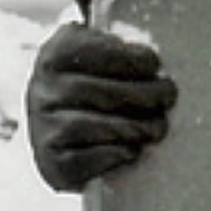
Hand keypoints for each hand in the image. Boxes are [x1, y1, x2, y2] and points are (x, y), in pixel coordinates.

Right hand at [26, 22, 177, 191]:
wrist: (60, 131)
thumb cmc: (95, 85)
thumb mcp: (101, 55)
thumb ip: (123, 48)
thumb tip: (156, 61)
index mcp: (56, 54)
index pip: (92, 52)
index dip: (129, 59)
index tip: (155, 65)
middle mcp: (41, 90)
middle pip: (97, 91)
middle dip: (142, 94)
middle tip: (168, 96)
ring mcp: (41, 127)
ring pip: (89, 126)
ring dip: (132, 127)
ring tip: (158, 127)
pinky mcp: (50, 163)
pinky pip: (81, 161)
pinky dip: (112, 155)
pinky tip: (133, 150)